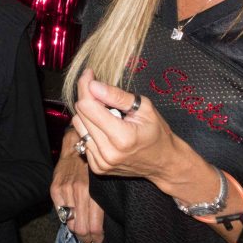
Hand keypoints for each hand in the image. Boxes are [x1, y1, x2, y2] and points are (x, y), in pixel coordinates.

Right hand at [50, 128, 104, 242]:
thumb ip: (102, 205)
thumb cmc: (95, 166)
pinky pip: (60, 213)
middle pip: (81, 229)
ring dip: (77, 228)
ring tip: (82, 227)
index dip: (97, 238)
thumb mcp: (104, 185)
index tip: (99, 238)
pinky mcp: (54, 189)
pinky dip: (67, 217)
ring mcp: (65, 191)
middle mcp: (79, 193)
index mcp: (94, 193)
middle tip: (91, 237)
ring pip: (69, 224)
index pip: (94, 227)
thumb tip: (102, 228)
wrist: (77, 146)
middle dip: (87, 237)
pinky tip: (73, 214)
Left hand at [71, 68, 183, 186]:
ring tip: (107, 114)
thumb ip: (117, 96)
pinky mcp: (97, 168)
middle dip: (88, 98)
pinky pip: (83, 139)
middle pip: (80, 115)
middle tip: (102, 94)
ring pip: (78, 126)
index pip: (88, 106)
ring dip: (88, 115)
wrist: (164, 163)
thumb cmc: (157, 132)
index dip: (85, 86)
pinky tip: (106, 129)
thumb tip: (93, 85)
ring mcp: (101, 163)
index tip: (89, 74)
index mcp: (121, 137)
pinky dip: (90, 129)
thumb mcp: (144, 108)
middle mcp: (108, 152)